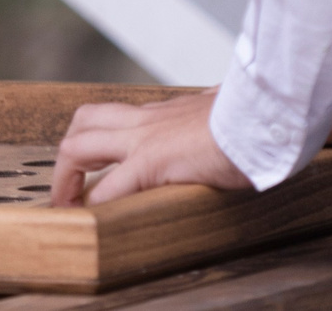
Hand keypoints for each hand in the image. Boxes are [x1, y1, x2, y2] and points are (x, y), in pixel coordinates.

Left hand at [49, 89, 249, 206]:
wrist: (264, 116)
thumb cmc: (256, 115)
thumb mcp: (230, 108)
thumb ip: (220, 111)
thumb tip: (230, 110)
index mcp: (167, 111)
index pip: (119, 116)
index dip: (99, 138)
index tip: (98, 165)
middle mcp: (148, 119)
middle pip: (85, 121)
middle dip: (69, 153)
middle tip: (68, 186)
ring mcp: (144, 138)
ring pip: (79, 146)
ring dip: (66, 178)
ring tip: (67, 207)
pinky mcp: (150, 162)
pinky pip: (107, 188)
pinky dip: (94, 207)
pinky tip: (94, 223)